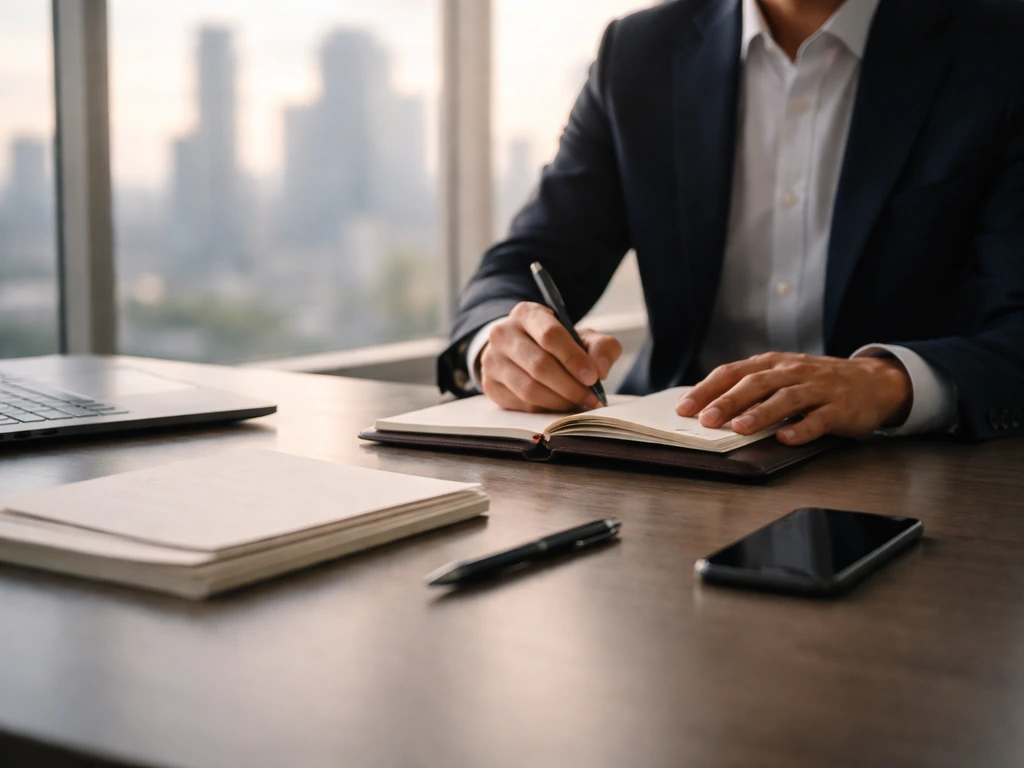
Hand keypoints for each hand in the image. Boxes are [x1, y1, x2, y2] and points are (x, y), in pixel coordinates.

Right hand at [478, 301, 622, 411]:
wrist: (521, 350)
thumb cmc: (557, 344)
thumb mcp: (582, 337)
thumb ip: (601, 347)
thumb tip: (601, 370)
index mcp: (527, 314)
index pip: (550, 336)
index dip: (574, 359)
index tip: (593, 377)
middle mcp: (503, 333)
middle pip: (539, 366)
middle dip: (570, 386)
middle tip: (591, 397)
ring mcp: (492, 360)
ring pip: (529, 389)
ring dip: (559, 401)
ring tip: (578, 402)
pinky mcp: (489, 384)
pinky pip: (521, 404)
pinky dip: (545, 409)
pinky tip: (559, 405)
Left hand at [674, 352, 912, 444]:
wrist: (874, 381)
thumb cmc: (816, 383)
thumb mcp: (782, 376)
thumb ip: (751, 388)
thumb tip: (707, 407)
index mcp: (772, 363)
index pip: (732, 372)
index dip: (707, 389)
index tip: (684, 407)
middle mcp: (793, 371)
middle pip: (756, 383)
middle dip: (728, 401)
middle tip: (706, 420)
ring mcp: (818, 388)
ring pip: (786, 398)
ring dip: (761, 413)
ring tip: (741, 428)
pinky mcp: (841, 408)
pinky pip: (819, 419)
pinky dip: (802, 429)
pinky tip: (786, 438)